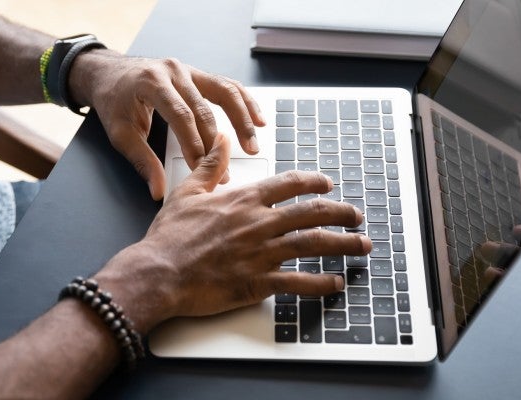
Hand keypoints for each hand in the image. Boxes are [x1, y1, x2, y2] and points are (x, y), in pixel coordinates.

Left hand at [69, 50, 265, 199]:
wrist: (109, 73)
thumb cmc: (114, 101)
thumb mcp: (121, 134)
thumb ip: (142, 161)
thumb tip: (158, 190)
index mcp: (152, 82)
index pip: (180, 116)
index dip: (194, 144)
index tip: (203, 169)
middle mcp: (174, 71)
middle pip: (205, 108)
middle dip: (217, 144)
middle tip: (225, 172)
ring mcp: (189, 69)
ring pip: (225, 91)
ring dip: (242, 120)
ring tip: (252, 145)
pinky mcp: (199, 74)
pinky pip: (227, 86)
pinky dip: (245, 102)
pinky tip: (258, 120)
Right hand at [93, 135, 371, 333]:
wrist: (158, 272)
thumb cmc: (169, 237)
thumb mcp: (187, 192)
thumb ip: (209, 166)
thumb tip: (221, 142)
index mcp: (243, 200)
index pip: (288, 184)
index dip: (313, 183)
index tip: (327, 184)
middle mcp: (258, 223)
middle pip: (312, 213)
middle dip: (341, 213)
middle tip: (357, 216)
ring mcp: (261, 253)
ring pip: (313, 244)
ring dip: (343, 243)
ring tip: (362, 245)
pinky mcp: (257, 282)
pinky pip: (298, 282)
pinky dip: (321, 283)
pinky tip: (336, 282)